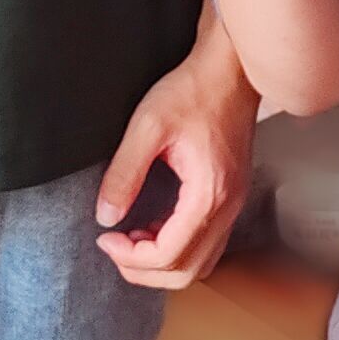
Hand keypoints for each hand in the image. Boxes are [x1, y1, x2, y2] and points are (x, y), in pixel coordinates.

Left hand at [94, 27, 257, 290]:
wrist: (231, 69)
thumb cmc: (192, 91)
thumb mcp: (147, 125)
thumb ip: (124, 173)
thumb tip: (105, 216)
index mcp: (209, 194)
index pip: (168, 254)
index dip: (129, 256)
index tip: (104, 237)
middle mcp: (228, 207)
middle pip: (188, 270)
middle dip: (144, 270)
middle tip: (113, 248)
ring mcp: (234, 203)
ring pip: (201, 262)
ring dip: (164, 262)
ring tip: (132, 239)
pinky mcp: (231, 195)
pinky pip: (208, 242)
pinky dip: (179, 247)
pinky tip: (155, 225)